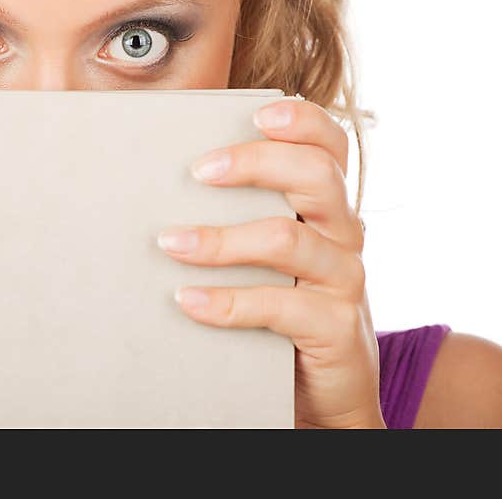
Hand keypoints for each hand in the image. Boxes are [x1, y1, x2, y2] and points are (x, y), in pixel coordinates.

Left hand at [159, 98, 383, 428]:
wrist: (323, 388)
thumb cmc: (280, 307)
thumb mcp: (267, 256)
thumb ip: (238, 217)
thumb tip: (156, 189)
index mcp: (328, 207)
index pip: (332, 146)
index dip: (304, 121)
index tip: (258, 113)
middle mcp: (344, 234)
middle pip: (316, 176)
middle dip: (255, 163)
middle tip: (199, 171)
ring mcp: (344, 280)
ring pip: (288, 238)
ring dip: (221, 239)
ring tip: (170, 243)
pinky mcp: (335, 327)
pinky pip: (280, 306)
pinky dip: (228, 301)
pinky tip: (189, 300)